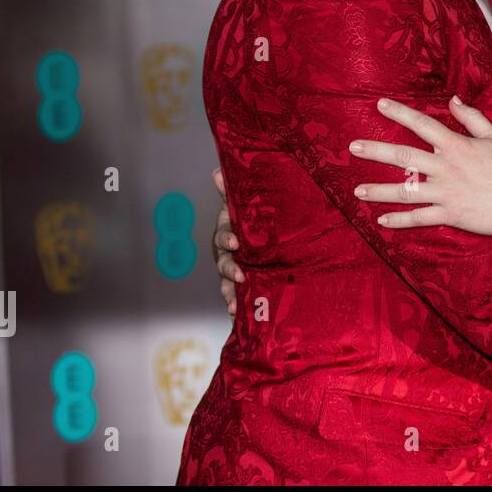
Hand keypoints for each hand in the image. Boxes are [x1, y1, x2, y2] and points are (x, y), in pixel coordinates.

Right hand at [210, 167, 243, 315]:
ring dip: (229, 294)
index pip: (224, 235)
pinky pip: (238, 299)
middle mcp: (229, 253)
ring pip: (228, 284)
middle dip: (230, 270)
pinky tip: (237, 319)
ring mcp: (235, 271)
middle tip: (240, 275)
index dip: (227, 238)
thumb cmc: (255, 218)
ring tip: (232, 306)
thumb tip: (217, 172)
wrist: (274, 239)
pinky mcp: (245, 287)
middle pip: (223, 263)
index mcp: (230, 232)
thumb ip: (232, 191)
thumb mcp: (246, 204)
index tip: (236, 242)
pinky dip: (236, 309)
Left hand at [349, 96, 491, 235]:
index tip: (379, 105)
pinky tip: (381, 220)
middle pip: (404, 157)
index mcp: (457, 146)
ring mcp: (447, 192)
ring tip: (357, 190)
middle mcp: (447, 168)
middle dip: (376, 151)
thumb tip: (453, 100)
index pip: (422, 125)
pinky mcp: (451, 214)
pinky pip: (420, 218)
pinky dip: (399, 220)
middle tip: (353, 147)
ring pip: (405, 191)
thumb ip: (471, 118)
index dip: (400, 114)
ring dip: (379, 190)